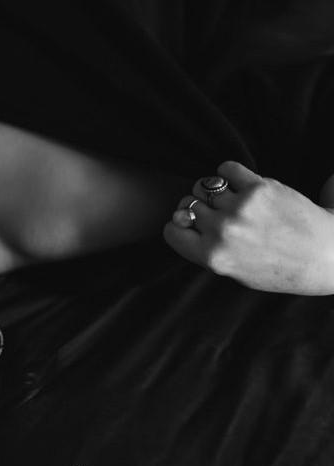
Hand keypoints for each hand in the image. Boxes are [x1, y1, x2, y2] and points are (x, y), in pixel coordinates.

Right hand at [164, 161, 333, 294]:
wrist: (326, 253)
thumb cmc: (282, 268)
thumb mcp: (236, 272)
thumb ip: (208, 251)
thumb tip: (183, 221)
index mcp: (213, 257)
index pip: (172, 231)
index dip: (179, 227)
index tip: (190, 226)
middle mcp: (223, 232)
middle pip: (188, 206)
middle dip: (197, 208)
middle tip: (215, 213)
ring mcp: (240, 208)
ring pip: (204, 186)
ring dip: (213, 191)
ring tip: (230, 198)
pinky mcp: (259, 187)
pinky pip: (225, 169)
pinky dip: (228, 173)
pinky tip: (239, 183)